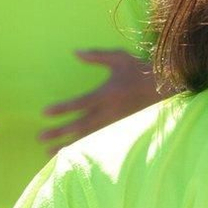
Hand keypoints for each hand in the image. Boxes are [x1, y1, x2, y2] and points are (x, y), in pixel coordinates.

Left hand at [39, 50, 160, 145]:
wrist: (168, 89)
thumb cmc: (141, 70)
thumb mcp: (119, 58)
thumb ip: (96, 56)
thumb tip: (75, 52)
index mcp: (107, 94)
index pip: (80, 103)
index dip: (62, 108)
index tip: (45, 113)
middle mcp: (110, 112)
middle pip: (80, 125)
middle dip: (59, 132)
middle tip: (40, 137)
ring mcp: (116, 124)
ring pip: (88, 138)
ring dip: (68, 145)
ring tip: (49, 153)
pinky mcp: (121, 130)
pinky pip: (99, 142)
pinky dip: (84, 149)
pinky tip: (72, 154)